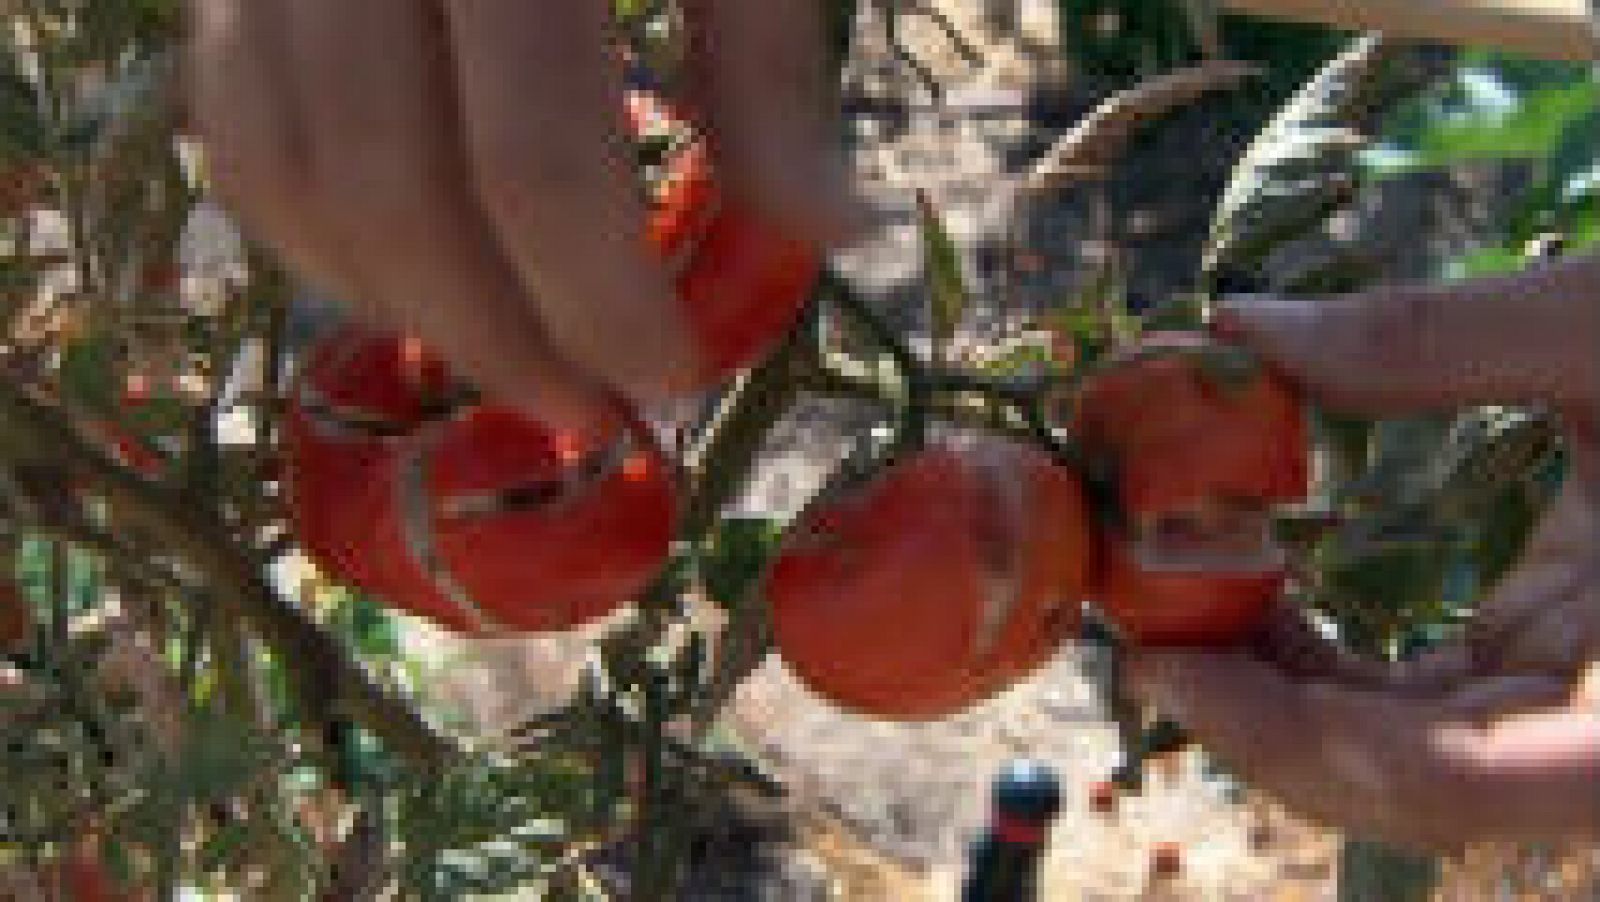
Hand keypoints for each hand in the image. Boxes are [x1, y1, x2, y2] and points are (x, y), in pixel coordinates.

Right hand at [187, 0, 859, 431]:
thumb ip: (772, 74)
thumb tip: (835, 239)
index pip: (537, 158)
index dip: (602, 301)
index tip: (672, 380)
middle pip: (390, 185)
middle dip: (493, 334)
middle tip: (585, 411)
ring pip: (282, 164)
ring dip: (390, 302)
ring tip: (499, 359)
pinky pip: (232, 117)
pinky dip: (309, 229)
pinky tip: (403, 278)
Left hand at [1128, 252, 1599, 849]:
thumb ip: (1435, 338)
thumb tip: (1245, 325)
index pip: (1445, 782)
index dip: (1285, 743)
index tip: (1163, 673)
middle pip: (1410, 788)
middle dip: (1259, 718)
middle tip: (1141, 625)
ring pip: (1418, 759)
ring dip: (1289, 694)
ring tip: (1185, 603)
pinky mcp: (1581, 675)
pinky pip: (1446, 711)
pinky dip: (1344, 670)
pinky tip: (1273, 601)